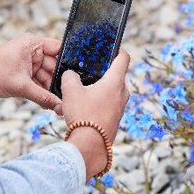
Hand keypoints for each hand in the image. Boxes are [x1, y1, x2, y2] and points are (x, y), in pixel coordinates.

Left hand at [0, 33, 62, 113]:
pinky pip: (40, 81)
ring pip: (48, 76)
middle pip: (54, 65)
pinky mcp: (26, 71)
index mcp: (33, 44)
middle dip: (59, 82)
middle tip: (68, 96)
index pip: (58, 49)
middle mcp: (33, 50)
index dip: (68, 62)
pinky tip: (50, 102)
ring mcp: (30, 61)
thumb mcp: (21, 86)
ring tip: (59, 103)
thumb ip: (42, 97)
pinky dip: (43, 91)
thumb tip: (59, 107)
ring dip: (51, 89)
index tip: (77, 76)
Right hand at [61, 51, 130, 177]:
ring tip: (83, 91)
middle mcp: (122, 93)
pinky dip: (100, 101)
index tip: (110, 47)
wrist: (90, 146)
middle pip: (116, 75)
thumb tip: (70, 74)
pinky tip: (85, 106)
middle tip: (87, 71)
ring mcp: (121, 107)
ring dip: (100, 88)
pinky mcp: (116, 119)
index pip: (123, 58)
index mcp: (115, 82)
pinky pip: (109, 104)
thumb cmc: (83, 116)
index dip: (117, 49)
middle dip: (102, 72)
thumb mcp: (70, 91)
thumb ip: (69, 77)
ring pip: (112, 91)